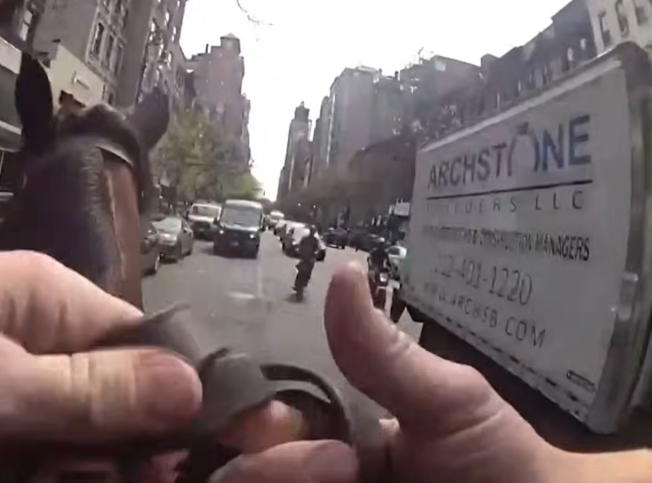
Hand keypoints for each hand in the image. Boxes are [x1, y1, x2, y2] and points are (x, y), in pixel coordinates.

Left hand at [0, 220, 201, 462]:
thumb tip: (191, 388)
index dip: (171, 416)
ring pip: (66, 426)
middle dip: (92, 453)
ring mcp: (9, 354)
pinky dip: (2, 462)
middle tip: (40, 470)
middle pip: (114, 398)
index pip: (155, 354)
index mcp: (59, 303)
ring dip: (40, 462)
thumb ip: (86, 392)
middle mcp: (45, 323)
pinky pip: (20, 432)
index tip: (167, 469)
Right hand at [212, 262, 561, 482]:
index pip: (255, 421)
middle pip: (236, 467)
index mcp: (323, 434)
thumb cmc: (498, 460)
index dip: (248, 417)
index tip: (272, 420)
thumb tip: (342, 271)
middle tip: (337, 465)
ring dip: (281, 479)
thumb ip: (384, 353)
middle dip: (269, 463)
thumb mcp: (446, 401)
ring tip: (347, 479)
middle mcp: (304, 472)